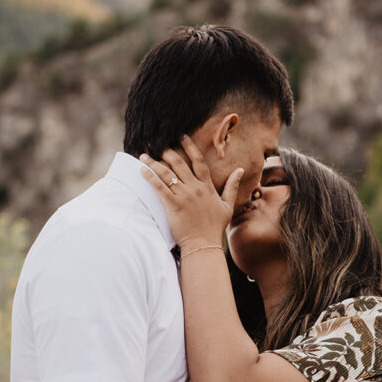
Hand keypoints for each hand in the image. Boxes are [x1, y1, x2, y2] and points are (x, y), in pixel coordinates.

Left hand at [140, 135, 243, 250]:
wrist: (203, 244)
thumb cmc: (214, 227)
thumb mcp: (228, 205)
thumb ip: (232, 186)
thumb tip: (240, 170)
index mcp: (207, 187)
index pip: (199, 161)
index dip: (190, 147)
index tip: (181, 136)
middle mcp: (195, 188)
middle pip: (179, 163)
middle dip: (166, 151)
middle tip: (157, 143)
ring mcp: (184, 196)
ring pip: (166, 174)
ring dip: (153, 163)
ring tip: (143, 155)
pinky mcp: (173, 205)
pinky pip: (159, 187)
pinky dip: (150, 178)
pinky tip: (142, 170)